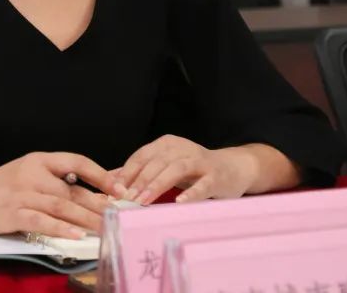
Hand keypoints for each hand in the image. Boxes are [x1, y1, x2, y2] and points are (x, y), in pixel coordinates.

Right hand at [0, 152, 117, 238]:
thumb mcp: (26, 175)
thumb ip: (53, 181)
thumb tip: (90, 192)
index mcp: (38, 160)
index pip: (76, 161)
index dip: (100, 174)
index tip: (119, 187)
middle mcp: (32, 174)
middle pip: (73, 188)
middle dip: (99, 204)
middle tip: (121, 215)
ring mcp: (22, 193)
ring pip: (62, 205)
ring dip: (87, 218)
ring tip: (107, 228)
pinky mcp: (13, 213)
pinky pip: (43, 221)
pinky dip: (62, 228)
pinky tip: (77, 235)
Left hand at [115, 135, 260, 205]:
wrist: (234, 167)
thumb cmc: (195, 171)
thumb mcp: (166, 167)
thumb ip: (142, 173)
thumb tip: (111, 181)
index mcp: (166, 144)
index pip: (141, 156)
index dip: (126, 173)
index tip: (113, 191)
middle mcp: (182, 148)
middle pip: (156, 162)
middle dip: (138, 181)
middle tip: (125, 199)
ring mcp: (200, 161)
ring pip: (176, 169)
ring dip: (157, 185)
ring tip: (143, 201)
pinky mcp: (216, 175)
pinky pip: (202, 184)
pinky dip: (190, 193)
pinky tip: (179, 203)